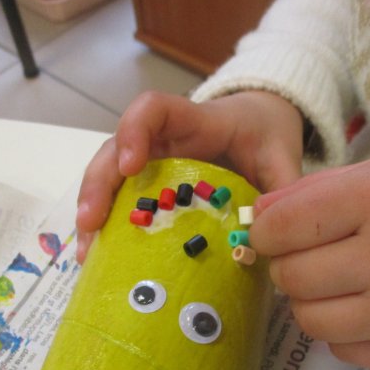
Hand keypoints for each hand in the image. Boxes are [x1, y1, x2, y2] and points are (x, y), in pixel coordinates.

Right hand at [76, 90, 304, 261]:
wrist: (259, 127)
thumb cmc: (264, 136)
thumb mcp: (281, 156)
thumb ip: (281, 188)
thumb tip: (273, 234)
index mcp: (194, 121)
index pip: (153, 109)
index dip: (135, 131)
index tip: (130, 164)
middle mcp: (161, 140)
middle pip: (114, 150)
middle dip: (98, 185)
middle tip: (91, 222)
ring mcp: (150, 163)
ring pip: (108, 178)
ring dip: (93, 213)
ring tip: (87, 253)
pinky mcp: (148, 187)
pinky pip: (120, 202)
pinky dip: (107, 229)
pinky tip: (99, 260)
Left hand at [250, 154, 369, 369]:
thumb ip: (313, 191)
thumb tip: (255, 219)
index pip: (283, 226)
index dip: (265, 232)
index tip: (273, 233)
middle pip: (292, 277)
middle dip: (288, 266)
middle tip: (310, 257)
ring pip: (309, 320)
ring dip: (311, 302)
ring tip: (338, 283)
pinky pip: (341, 349)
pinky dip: (343, 329)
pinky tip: (368, 307)